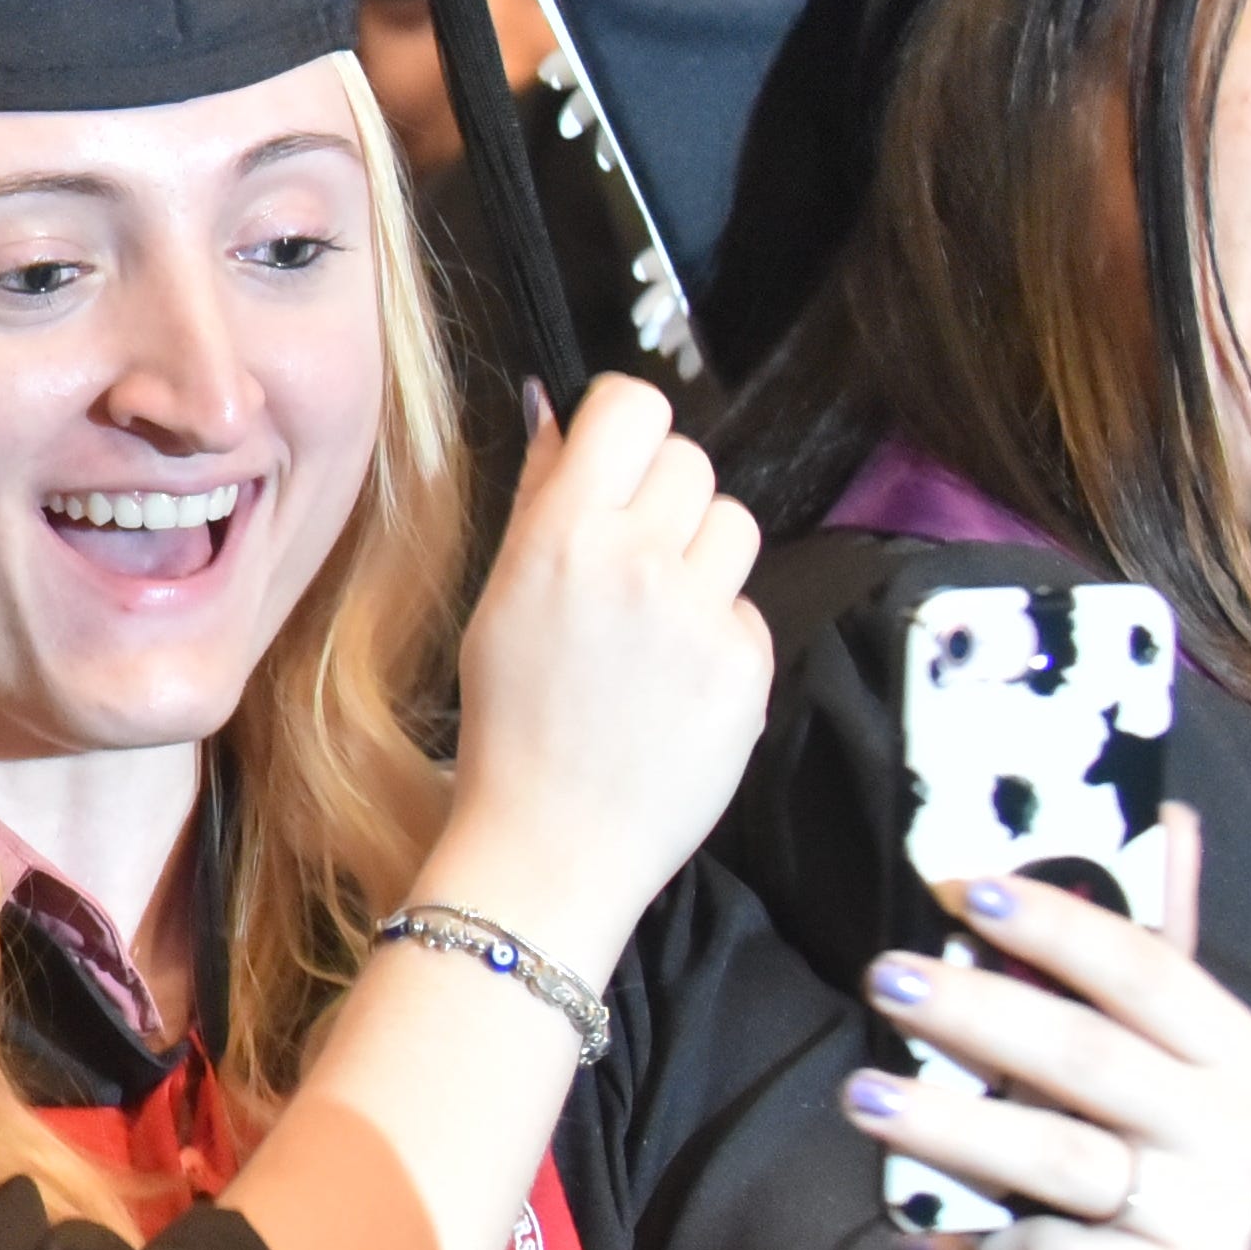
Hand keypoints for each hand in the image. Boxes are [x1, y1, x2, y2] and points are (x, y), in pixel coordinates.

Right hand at [430, 377, 769, 959]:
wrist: (555, 843)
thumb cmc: (511, 725)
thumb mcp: (501, 601)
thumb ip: (538, 501)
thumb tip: (560, 416)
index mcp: (562, 535)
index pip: (632, 406)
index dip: (625, 420)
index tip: (615, 451)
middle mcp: (638, 561)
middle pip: (691, 459)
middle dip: (663, 494)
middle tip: (631, 550)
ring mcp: (701, 615)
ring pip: (734, 523)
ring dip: (702, 553)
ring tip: (659, 613)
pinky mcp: (749, 666)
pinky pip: (750, 607)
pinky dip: (718, 631)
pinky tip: (676, 677)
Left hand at [851, 832, 1250, 1249]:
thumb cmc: (1139, 1162)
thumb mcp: (1159, 1058)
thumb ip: (1154, 947)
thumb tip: (1164, 811)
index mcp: (1239, 1055)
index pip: (1149, 970)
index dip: (1058, 926)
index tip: (963, 886)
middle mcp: (1238, 1134)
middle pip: (1090, 1059)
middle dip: (979, 1014)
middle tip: (880, 976)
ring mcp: (1208, 1224)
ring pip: (1059, 1160)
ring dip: (950, 1126)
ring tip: (857, 1095)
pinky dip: (973, 1249)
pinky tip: (905, 1237)